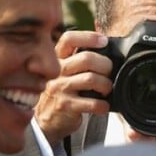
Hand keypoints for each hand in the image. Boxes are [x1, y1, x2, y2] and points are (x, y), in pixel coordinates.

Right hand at [35, 30, 112, 145]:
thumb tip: (105, 46)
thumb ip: (78, 60)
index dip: (88, 37)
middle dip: (105, 65)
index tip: (103, 41)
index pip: (69, 39)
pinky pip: (92, 102)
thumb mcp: (65, 72)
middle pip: (86, 58)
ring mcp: (59, 88)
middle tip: (109, 72)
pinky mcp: (65, 105)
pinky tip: (103, 106)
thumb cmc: (61, 92)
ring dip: (106, 85)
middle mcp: (56, 71)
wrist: (46, 119)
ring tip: (106, 90)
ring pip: (91, 79)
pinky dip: (103, 105)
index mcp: (57, 59)